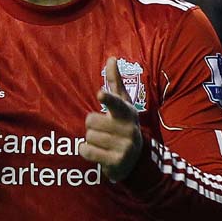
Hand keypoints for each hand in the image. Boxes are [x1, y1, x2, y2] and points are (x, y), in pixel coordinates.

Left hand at [80, 57, 142, 181]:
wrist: (135, 159)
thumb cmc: (122, 124)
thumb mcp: (122, 104)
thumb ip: (115, 81)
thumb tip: (111, 58)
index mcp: (127, 112)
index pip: (116, 103)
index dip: (108, 98)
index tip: (100, 94)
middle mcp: (128, 129)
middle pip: (90, 121)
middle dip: (92, 126)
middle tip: (104, 130)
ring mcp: (124, 147)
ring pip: (88, 136)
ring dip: (91, 140)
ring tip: (104, 143)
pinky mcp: (117, 162)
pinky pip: (87, 151)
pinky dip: (86, 151)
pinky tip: (97, 152)